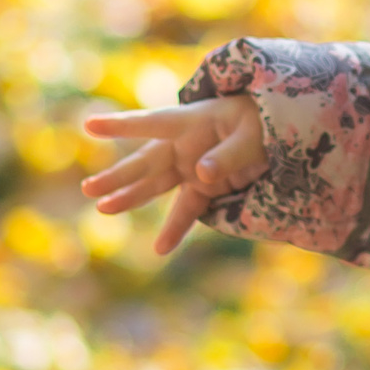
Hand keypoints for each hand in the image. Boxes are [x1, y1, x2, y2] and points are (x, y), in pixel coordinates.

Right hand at [80, 94, 264, 254]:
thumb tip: (199, 175)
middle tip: (88, 189)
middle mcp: (185, 144)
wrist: (280, 131)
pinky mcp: (205, 188)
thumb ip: (227, 155)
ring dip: (130, 198)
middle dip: (118, 176)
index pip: (151, 122)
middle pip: (146, 162)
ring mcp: (192, 167)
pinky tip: (160, 248)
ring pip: (155, 185)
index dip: (121, 125)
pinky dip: (175, 229)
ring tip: (102, 209)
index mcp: (192, 121)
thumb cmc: (264, 122)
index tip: (90, 126)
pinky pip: (186, 210)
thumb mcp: (252, 135)